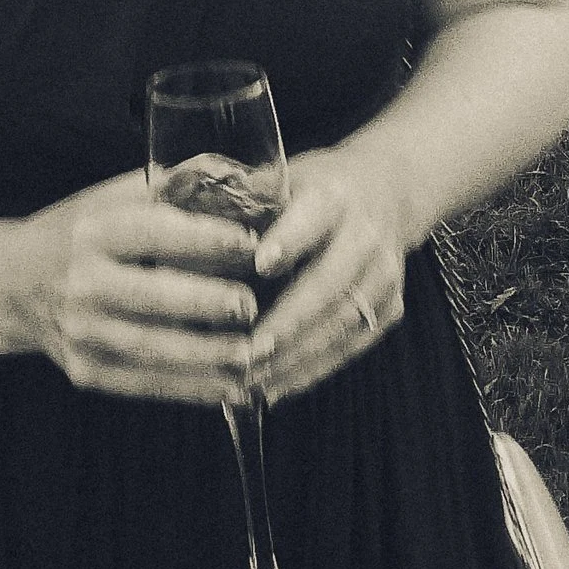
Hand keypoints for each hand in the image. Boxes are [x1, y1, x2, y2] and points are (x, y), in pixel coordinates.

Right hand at [7, 167, 262, 403]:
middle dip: (206, 302)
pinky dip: (190, 388)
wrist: (11, 285)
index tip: (249, 242)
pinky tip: (230, 388)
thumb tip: (237, 171)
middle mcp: (80, 283)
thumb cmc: (76, 235)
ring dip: (207, 355)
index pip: (151, 232)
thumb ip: (168, 187)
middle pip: (151, 297)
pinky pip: (145, 384)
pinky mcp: (86, 371)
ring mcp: (80, 332)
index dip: (202, 238)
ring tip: (253, 354)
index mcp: (90, 232)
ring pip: (152, 348)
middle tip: (252, 304)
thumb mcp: (109, 200)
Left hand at [245, 145, 414, 405]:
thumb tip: (177, 246)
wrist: (385, 192)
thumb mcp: (280, 181)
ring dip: (296, 357)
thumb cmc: (312, 190)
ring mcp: (383, 275)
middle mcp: (365, 235)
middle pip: (330, 283)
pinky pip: (350, 347)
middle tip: (249, 351)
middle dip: (289, 322)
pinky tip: (275, 387)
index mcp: (332, 195)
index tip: (260, 264)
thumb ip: (239, 211)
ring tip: (252, 380)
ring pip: (342, 323)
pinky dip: (311, 371)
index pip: (312, 218)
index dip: (289, 240)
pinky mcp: (391, 308)